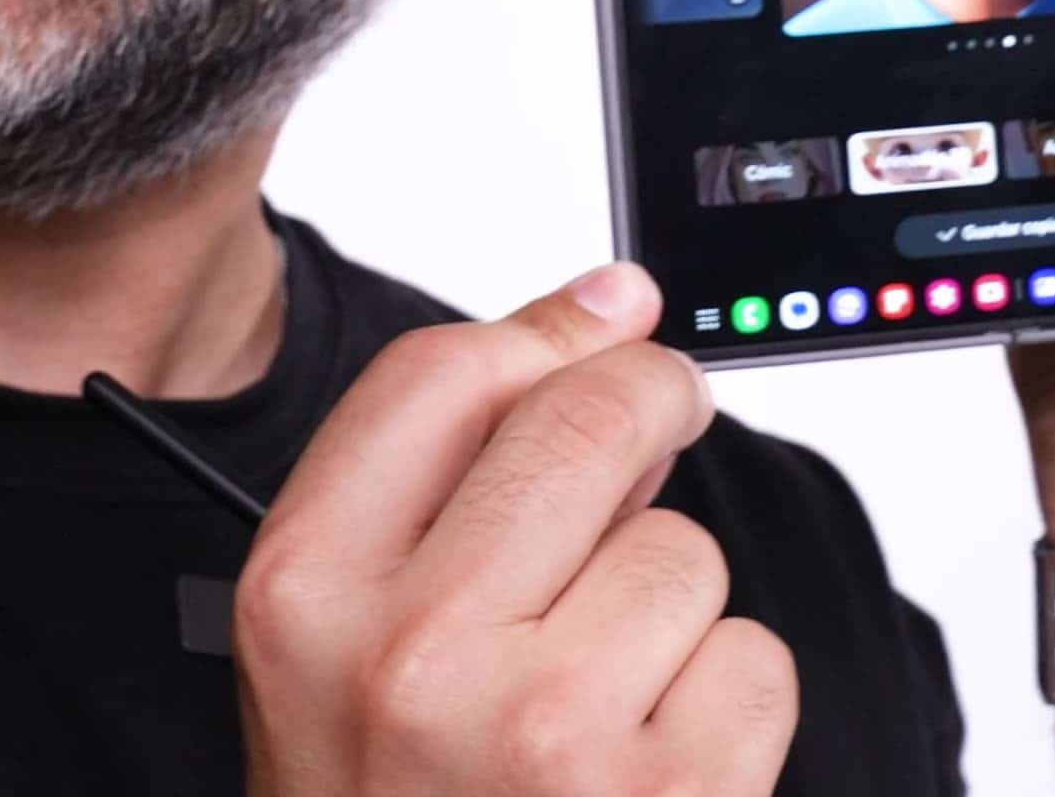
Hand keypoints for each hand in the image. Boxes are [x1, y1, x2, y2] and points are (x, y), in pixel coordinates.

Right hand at [234, 264, 799, 796]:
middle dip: (649, 414)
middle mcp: (410, 657)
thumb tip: (608, 305)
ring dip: (674, 606)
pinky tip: (655, 765)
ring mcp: (541, 731)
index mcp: (303, 599)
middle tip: (659, 439)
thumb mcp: (339, 653)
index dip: (548, 333)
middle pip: (585, 422)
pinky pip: (751, 660)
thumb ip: (444, 477)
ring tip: (604, 694)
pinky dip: (728, 706)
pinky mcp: (666, 795)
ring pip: (682, 551)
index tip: (604, 329)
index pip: (440, 376)